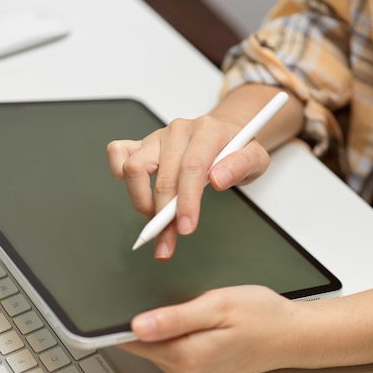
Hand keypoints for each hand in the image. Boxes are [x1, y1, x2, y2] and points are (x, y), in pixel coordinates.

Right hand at [107, 115, 269, 259]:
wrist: (225, 134)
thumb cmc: (237, 150)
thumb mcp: (255, 159)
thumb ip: (241, 166)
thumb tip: (217, 179)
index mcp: (207, 131)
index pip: (191, 168)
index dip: (186, 202)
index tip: (186, 228)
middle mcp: (179, 131)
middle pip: (163, 176)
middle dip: (164, 216)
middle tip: (168, 241)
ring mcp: (157, 136)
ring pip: (133, 168)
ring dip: (141, 202)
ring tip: (157, 221)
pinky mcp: (142, 144)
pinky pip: (118, 153)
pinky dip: (119, 174)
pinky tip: (137, 194)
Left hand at [118, 285, 305, 372]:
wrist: (292, 335)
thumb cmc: (262, 316)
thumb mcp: (217, 306)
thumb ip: (174, 318)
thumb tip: (136, 326)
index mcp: (185, 356)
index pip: (131, 341)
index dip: (124, 317)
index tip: (126, 297)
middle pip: (143, 344)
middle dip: (147, 318)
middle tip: (175, 295)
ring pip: (157, 347)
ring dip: (164, 326)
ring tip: (194, 307)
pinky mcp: (198, 372)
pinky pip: (173, 351)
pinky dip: (177, 334)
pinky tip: (199, 320)